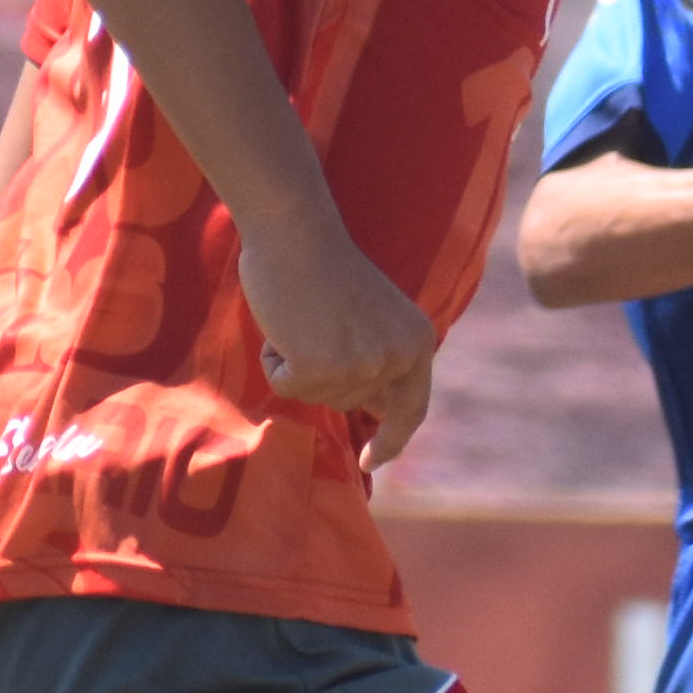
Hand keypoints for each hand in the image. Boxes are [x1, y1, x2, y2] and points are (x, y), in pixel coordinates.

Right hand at [243, 206, 441, 469]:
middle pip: (348, 402)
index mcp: (419, 342)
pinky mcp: (321, 367)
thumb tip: (370, 412)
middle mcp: (398, 358)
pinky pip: (284, 385)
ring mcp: (361, 366)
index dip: (393, 440)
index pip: (412, 409)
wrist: (297, 230)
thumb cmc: (324, 264)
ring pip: (315, 395)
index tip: (370, 462)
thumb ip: (379, 359)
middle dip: (320, 375)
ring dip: (296, 363)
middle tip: (311, 324)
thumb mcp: (374, 318)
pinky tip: (282, 323)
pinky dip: (274, 359)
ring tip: (300, 317)